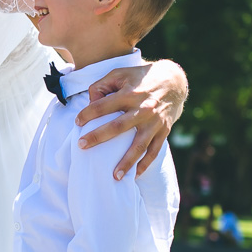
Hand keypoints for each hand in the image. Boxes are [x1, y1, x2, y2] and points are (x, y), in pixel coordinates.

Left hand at [78, 59, 187, 179]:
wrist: (174, 82)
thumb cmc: (141, 78)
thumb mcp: (120, 74)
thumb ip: (102, 86)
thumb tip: (90, 103)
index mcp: (130, 94)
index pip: (103, 105)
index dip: (88, 114)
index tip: (77, 122)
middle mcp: (143, 109)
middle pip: (117, 127)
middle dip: (98, 137)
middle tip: (82, 146)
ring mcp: (154, 123)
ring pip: (138, 146)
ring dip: (126, 162)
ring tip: (113, 176)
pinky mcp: (163, 131)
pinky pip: (153, 151)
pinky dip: (144, 164)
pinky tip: (134, 175)